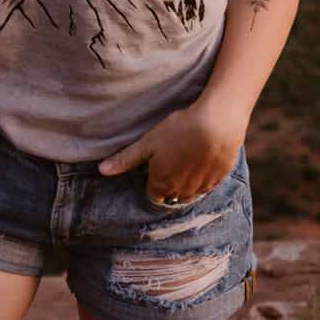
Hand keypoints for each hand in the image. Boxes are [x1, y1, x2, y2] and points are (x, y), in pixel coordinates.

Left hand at [97, 101, 242, 203]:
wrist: (216, 124)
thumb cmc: (179, 130)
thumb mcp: (148, 142)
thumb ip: (125, 159)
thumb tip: (101, 170)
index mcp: (161, 185)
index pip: (153, 195)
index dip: (152, 179)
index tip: (155, 164)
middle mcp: (181, 193)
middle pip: (171, 195)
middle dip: (168, 182)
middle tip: (171, 158)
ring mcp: (201, 188)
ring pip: (190, 192)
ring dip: (186, 181)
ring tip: (187, 156)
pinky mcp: (218, 180)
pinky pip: (207, 185)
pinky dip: (203, 175)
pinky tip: (202, 156)